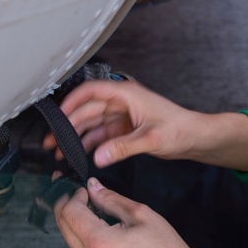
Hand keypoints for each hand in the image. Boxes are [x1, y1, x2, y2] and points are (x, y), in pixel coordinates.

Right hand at [42, 79, 199, 167]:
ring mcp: (120, 116)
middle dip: (68, 125)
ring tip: (59, 152)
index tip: (57, 117)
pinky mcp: (123, 129)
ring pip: (90, 123)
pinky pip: (100, 135)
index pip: (91, 91)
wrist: (195, 138)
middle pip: (86, 109)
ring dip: (74, 136)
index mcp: (126, 94)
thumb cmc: (179, 129)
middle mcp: (120, 102)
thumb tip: (98, 156)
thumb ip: (123, 147)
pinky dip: (88, 144)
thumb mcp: (151, 139)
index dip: (71, 101)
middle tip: (52, 142)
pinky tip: (77, 155)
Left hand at [53, 177, 211, 247]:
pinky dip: (87, 244)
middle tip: (81, 196)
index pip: (69, 212)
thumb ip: (110, 199)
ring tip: (97, 215)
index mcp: (100, 243)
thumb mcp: (139, 214)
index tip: (84, 189)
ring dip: (78, 226)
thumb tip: (91, 186)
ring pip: (72, 243)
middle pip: (64, 228)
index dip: (73, 195)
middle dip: (69, 207)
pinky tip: (105, 237)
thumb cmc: (164, 247)